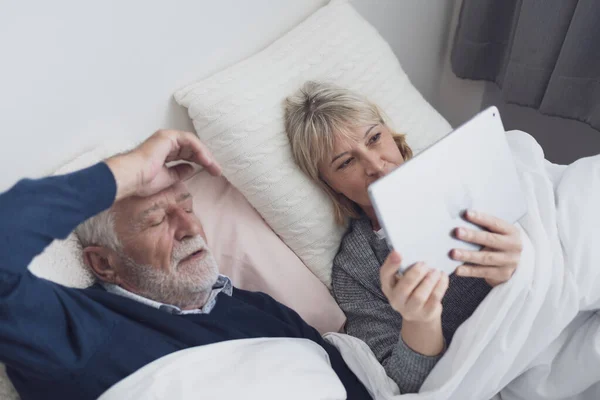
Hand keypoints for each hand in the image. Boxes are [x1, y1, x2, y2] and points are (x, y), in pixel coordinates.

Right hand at [105, 129, 220, 199]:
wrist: (133, 177)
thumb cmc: (144, 181)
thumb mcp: (168, 178)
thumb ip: (179, 172)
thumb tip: (191, 169)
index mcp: (163, 152)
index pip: (186, 155)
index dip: (199, 163)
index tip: (211, 173)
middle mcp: (165, 143)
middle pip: (192, 149)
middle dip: (206, 160)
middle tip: (217, 171)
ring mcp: (166, 138)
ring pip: (193, 144)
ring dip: (205, 156)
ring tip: (215, 168)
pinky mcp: (168, 137)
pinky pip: (190, 141)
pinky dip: (199, 150)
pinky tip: (207, 161)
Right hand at [380, 251, 448, 322]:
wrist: (419, 312)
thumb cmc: (411, 288)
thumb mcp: (403, 278)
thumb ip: (406, 267)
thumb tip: (415, 251)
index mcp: (388, 286)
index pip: (385, 274)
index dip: (391, 264)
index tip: (398, 252)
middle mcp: (396, 300)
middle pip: (404, 288)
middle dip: (415, 274)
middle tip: (424, 264)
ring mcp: (410, 309)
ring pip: (419, 296)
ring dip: (429, 281)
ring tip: (436, 271)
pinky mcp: (426, 314)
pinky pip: (434, 300)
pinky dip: (440, 286)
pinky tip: (443, 277)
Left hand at [451, 210, 522, 286]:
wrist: (516, 263)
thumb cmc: (500, 242)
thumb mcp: (499, 233)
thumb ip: (485, 227)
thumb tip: (461, 219)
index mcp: (512, 232)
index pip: (495, 223)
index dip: (481, 218)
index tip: (466, 214)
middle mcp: (513, 246)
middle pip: (490, 240)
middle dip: (472, 236)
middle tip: (457, 232)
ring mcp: (509, 262)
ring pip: (485, 258)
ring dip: (468, 255)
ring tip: (453, 253)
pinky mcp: (502, 275)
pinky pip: (482, 272)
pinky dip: (469, 271)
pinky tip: (457, 269)